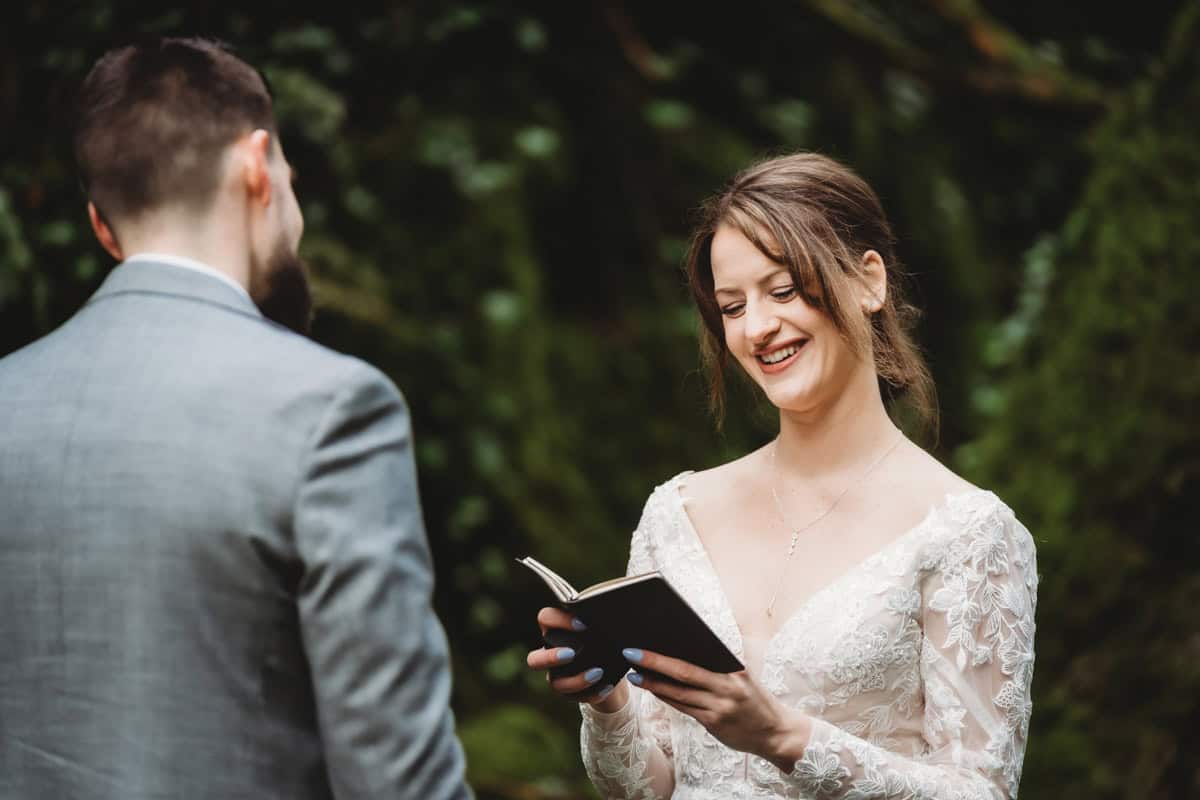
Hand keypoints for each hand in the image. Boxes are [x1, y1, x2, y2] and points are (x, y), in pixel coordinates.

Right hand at [526, 607, 625, 708]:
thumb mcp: (602, 628)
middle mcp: (551, 654)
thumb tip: (609, 615)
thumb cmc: (605, 640)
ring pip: (554, 684)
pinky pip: (575, 698)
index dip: (558, 620)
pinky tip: (606, 687)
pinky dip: (592, 693)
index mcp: (555, 630)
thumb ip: (599, 621)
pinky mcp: (569, 693)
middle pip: (533, 660)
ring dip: (576, 680)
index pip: (545, 618)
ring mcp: (557, 676)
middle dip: (551, 658)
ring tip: (598, 673)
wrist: (615, 667)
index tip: (583, 624)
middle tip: (572, 654)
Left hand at [622, 647, 810, 769]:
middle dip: (654, 661)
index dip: (674, 647)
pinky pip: (684, 708)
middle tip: (630, 652)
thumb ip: (720, 665)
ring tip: (634, 675)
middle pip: (683, 671)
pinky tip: (653, 690)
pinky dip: (667, 698)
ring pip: (679, 693)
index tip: (652, 634)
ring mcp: (719, 706)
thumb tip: (685, 649)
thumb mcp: (744, 676)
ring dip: (654, 684)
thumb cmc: (755, 699)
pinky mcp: (713, 723)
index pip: (699, 654)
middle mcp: (727, 686)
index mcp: (734, 669)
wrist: (776, 732)